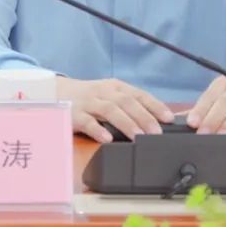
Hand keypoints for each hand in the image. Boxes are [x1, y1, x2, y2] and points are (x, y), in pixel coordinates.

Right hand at [57, 77, 174, 142]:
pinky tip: (107, 139)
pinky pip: (87, 121)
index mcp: (116, 87)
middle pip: (127, 102)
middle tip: (156, 132)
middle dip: (144, 117)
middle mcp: (104, 92)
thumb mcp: (110, 96)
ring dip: (126, 123)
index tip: (169, 118)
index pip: (139, 95)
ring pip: (110, 110)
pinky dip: (98, 130)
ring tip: (138, 137)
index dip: (155, 106)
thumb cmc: (90, 98)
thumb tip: (156, 122)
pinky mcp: (74, 114)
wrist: (56, 92)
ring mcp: (89, 102)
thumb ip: (129, 106)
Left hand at [186, 72, 225, 136]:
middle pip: (224, 103)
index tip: (192, 122)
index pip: (210, 96)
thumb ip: (203, 108)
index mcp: (224, 84)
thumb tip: (177, 120)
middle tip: (203, 133)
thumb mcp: (223, 96)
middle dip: (212, 119)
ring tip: (220, 137)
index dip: (200, 109)